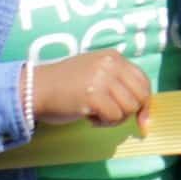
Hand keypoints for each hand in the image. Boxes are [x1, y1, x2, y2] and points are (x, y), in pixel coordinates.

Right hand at [30, 51, 153, 131]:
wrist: (35, 88)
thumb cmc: (65, 86)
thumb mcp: (96, 73)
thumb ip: (118, 83)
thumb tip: (144, 110)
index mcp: (113, 57)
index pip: (143, 81)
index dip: (145, 102)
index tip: (142, 119)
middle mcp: (111, 64)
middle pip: (141, 95)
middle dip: (132, 112)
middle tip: (112, 117)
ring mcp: (102, 78)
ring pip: (129, 108)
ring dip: (114, 118)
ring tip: (96, 115)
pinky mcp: (93, 95)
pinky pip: (114, 116)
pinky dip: (104, 123)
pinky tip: (89, 118)